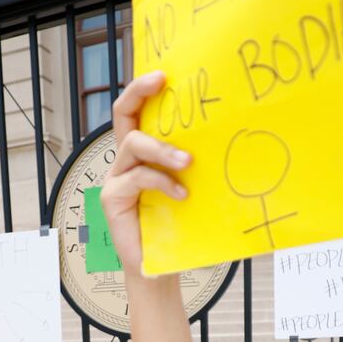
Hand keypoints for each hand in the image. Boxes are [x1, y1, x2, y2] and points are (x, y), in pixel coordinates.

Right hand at [99, 71, 190, 275]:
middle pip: (122, 116)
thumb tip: (229, 137)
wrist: (159, 267)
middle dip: (138, 93)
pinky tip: (181, 194)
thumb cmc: (176, 227)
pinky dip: (162, 182)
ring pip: (133, 145)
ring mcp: (116, 178)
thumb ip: (191, 165)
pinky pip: (137, 177)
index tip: (164, 75)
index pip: (133, 112)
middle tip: (162, 82)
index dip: (142, 89)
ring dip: (163, 148)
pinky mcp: (113, 198)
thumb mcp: (188, 187)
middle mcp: (124, 161)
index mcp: (140, 155)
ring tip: (187, 162)